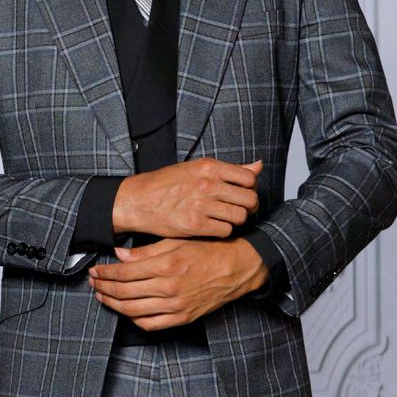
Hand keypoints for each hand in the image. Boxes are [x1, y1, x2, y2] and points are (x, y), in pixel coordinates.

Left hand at [88, 236, 267, 330]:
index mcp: (166, 265)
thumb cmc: (208, 250)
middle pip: (124, 292)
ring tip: (103, 297)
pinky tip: (126, 310)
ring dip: (113, 304)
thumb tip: (119, 255)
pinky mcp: (183, 318)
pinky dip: (134, 319)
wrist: (237, 267)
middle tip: (93, 283)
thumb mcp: (177, 241)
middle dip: (103, 288)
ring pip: (133, 311)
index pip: (124, 272)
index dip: (105, 273)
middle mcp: (169, 287)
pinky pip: (151, 324)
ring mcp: (176, 306)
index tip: (96, 270)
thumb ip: (146, 250)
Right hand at [112, 157, 262, 238]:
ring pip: (240, 217)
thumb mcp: (196, 168)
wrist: (138, 201)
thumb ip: (229, 170)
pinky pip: (225, 231)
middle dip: (248, 207)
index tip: (241, 193)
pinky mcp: (195, 225)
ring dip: (235, 220)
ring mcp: (202, 205)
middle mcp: (208, 184)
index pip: (249, 178)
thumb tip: (258, 166)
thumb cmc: (166, 184)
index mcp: (209, 167)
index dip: (250, 188)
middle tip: (238, 209)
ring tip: (224, 218)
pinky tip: (212, 226)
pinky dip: (222, 231)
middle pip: (250, 199)